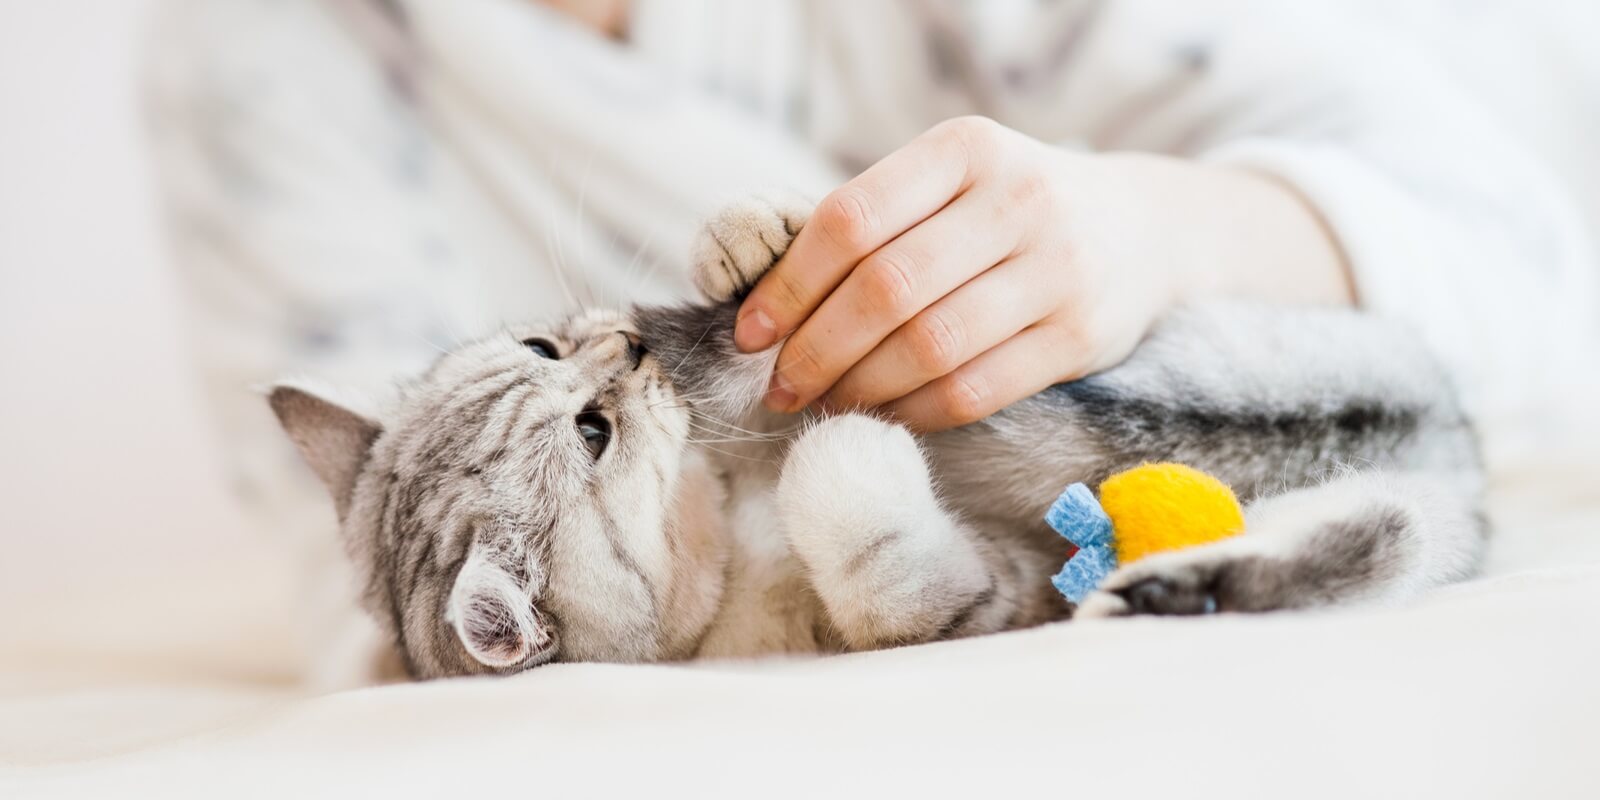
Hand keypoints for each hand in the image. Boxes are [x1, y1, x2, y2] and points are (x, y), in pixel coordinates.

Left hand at [734, 116, 1349, 430]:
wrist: (1145, 228)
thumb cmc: (1008, 212)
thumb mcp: (951, 183)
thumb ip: (873, 225)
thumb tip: (766, 309)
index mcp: (966, 148)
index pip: (851, 220)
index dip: (789, 285)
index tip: (751, 335)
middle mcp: (1018, 199)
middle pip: (885, 288)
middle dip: (816, 350)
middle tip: (781, 387)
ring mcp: (1058, 268)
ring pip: (929, 347)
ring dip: (860, 389)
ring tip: (826, 405)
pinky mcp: (1081, 335)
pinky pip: (974, 390)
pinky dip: (913, 413)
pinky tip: (884, 415)